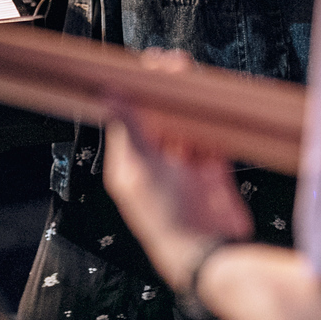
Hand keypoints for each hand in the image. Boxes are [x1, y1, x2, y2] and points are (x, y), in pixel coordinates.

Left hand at [102, 50, 254, 292]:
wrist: (210, 254)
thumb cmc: (167, 219)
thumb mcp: (142, 168)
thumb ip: (129, 128)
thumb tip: (109, 95)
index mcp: (130, 164)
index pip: (128, 119)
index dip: (135, 92)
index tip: (143, 67)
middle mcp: (156, 165)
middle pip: (158, 119)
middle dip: (165, 92)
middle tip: (173, 65)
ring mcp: (185, 170)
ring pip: (186, 127)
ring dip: (189, 104)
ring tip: (192, 77)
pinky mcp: (212, 176)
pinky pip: (211, 141)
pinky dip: (212, 123)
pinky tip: (212, 104)